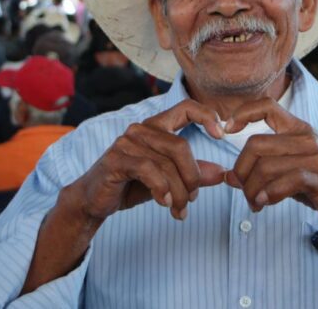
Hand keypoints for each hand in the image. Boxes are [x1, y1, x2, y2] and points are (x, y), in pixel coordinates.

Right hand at [73, 99, 226, 222]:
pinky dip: (161, 189)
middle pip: (181, 147)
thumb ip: (193, 174)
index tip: (221, 136)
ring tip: (179, 210)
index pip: (186, 107)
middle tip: (192, 199)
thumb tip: (223, 174)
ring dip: (178, 192)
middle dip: (192, 178)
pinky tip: (164, 203)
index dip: (206, 116)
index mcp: (156, 126)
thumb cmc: (132, 185)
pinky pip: (148, 171)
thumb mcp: (169, 180)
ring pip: (166, 164)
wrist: (94, 200)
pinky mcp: (117, 159)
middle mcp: (141, 129)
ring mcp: (127, 142)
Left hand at [224, 99, 317, 233]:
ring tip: (254, 202)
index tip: (226, 131)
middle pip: (254, 144)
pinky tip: (264, 203)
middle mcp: (305, 138)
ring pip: (265, 167)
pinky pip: (283, 183)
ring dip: (251, 190)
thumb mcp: (290, 170)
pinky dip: (267, 195)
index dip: (242, 113)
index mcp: (298, 128)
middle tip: (242, 189)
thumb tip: (228, 176)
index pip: (266, 106)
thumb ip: (261, 169)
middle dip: (241, 170)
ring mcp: (314, 157)